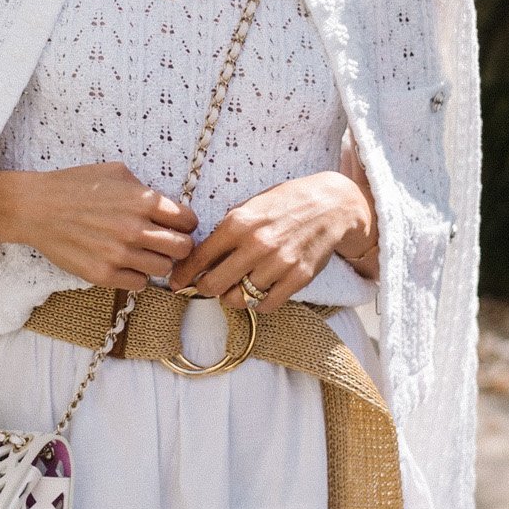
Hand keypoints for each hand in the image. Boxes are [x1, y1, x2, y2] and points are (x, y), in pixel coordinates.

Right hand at [0, 164, 197, 289]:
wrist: (36, 208)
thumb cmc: (74, 186)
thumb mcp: (116, 172)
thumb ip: (145, 188)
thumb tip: (165, 204)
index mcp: (144, 200)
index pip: (189, 221)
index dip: (185, 223)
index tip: (176, 225)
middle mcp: (136, 229)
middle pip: (184, 249)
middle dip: (178, 245)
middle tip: (164, 243)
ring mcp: (119, 254)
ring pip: (163, 269)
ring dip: (156, 261)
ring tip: (141, 253)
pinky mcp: (103, 275)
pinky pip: (139, 283)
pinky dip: (135, 275)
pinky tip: (123, 263)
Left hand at [167, 171, 376, 313]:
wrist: (332, 205)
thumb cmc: (285, 204)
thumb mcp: (249, 207)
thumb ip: (226, 232)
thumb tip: (199, 258)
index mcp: (239, 223)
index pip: (199, 258)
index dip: (183, 274)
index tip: (177, 282)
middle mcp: (257, 245)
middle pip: (214, 285)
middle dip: (204, 289)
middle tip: (205, 287)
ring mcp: (279, 263)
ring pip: (239, 299)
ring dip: (232, 297)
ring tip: (234, 288)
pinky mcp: (298, 278)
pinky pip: (267, 304)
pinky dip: (258, 302)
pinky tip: (257, 291)